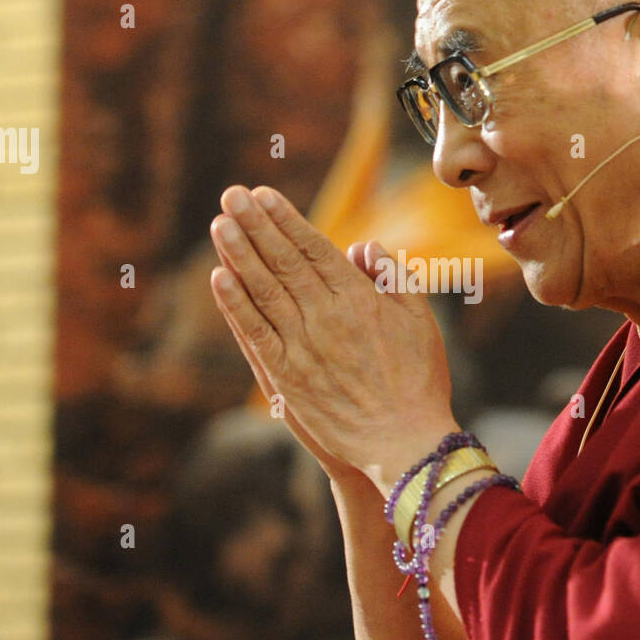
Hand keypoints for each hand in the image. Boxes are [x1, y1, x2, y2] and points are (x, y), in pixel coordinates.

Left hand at [209, 185, 458, 494]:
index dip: (286, 219)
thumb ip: (393, 277)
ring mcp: (303, 347)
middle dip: (255, 224)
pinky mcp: (286, 377)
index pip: (314, 248)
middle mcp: (327, 317)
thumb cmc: (418, 382)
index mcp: (360, 299)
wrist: (404, 444)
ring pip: (264, 291)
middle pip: (283, 261)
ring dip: (239, 254)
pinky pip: (255, 333)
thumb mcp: (420, 321)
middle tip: (231, 194)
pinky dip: (236, 305)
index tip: (264, 194)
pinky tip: (220, 278)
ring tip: (220, 223)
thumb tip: (361, 245)